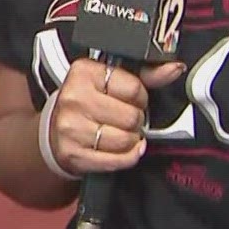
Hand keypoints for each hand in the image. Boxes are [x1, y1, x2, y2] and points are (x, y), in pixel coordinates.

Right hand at [46, 56, 185, 175]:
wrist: (55, 131)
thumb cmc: (87, 103)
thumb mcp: (111, 81)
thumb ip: (145, 74)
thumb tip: (174, 68)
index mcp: (83, 72)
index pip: (134, 87)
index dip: (140, 97)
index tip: (131, 100)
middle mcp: (74, 98)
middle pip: (131, 116)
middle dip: (136, 120)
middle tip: (125, 119)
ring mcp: (71, 128)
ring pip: (126, 140)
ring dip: (131, 140)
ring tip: (120, 132)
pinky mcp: (74, 155)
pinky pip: (118, 160)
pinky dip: (127, 157)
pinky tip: (121, 149)